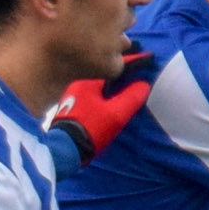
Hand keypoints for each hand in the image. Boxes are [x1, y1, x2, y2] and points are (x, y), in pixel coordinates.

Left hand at [50, 46, 160, 169]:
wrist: (63, 150)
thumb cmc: (90, 129)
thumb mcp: (115, 115)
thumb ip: (131, 98)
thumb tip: (144, 84)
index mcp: (88, 82)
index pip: (113, 68)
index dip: (131, 64)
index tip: (145, 59)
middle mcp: (78, 85)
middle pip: (104, 75)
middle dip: (119, 74)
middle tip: (136, 71)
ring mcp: (71, 97)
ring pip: (97, 87)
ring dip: (110, 86)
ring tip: (124, 85)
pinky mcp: (69, 109)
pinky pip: (90, 96)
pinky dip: (102, 96)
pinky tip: (108, 101)